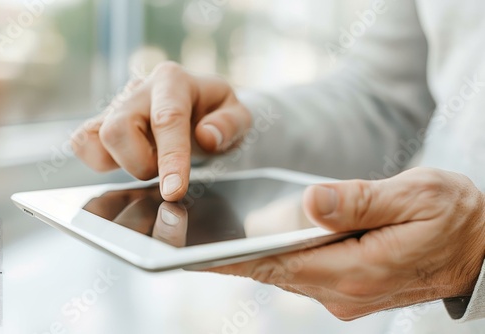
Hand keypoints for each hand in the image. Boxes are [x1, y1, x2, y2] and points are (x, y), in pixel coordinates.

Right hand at [71, 62, 250, 200]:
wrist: (199, 108)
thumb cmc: (216, 114)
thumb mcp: (239, 115)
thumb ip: (230, 124)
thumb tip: (206, 137)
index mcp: (174, 80)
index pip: (167, 119)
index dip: (170, 158)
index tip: (173, 191)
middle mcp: (140, 89)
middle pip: (119, 128)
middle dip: (143, 164)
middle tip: (167, 169)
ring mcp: (116, 106)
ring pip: (95, 138)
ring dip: (123, 164)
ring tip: (150, 161)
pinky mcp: (101, 123)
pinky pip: (83, 143)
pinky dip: (100, 161)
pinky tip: (128, 160)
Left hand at [208, 167, 484, 319]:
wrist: (480, 247)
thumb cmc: (453, 216)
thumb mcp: (415, 197)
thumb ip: (361, 201)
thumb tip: (311, 203)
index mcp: (359, 270)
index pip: (282, 263)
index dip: (236, 257)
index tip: (196, 252)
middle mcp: (346, 291)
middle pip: (277, 271)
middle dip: (233, 258)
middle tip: (189, 239)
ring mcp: (346, 294)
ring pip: (287, 273)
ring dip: (252, 257)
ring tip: (213, 238)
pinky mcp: (348, 287)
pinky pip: (302, 273)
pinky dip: (277, 258)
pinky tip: (258, 242)